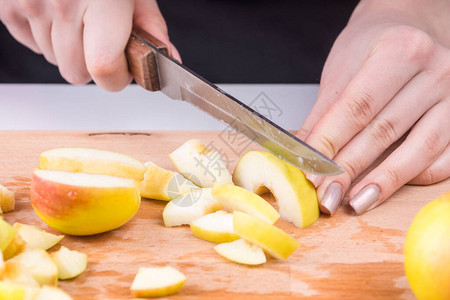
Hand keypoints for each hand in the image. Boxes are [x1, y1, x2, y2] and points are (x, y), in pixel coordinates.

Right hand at [0, 0, 179, 90]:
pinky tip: (56, 10)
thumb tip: (168, 56)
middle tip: (102, 37)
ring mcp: (29, 4)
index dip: (117, 77)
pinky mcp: (6, 6)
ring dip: (70, 49)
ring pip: (55, 61)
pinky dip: (45, 36)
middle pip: (77, 73)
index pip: (104, 68)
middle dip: (94, 64)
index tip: (123, 68)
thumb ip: (150, 24)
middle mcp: (61, 3)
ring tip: (78, 15)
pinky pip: (31, 45)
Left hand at [298, 0, 449, 214]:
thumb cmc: (374, 45)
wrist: (410, 28)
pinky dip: (416, 176)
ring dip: (383, 181)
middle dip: (350, 169)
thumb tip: (301, 155)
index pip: (357, 107)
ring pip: (418, 149)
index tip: (309, 172)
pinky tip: (390, 187)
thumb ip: (324, 115)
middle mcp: (435, 70)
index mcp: (399, 50)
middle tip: (326, 196)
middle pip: (384, 131)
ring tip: (355, 202)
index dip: (329, 144)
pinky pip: (444, 157)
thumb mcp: (342, 70)